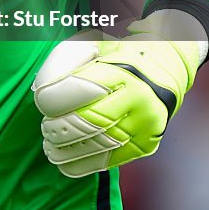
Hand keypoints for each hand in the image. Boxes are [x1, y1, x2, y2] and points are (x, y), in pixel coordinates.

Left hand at [32, 14, 204, 176]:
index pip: (77, 90)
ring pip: (96, 146)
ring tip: (51, 146)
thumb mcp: (92, 44)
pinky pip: (109, 161)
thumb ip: (63, 61)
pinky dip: (82, 165)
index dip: (51, 99)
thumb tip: (41, 90)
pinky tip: (65, 161)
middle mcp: (137, 98)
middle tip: (46, 127)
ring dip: (65, 151)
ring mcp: (145, 125)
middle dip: (57, 128)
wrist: (167, 66)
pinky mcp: (146, 145)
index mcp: (121, 70)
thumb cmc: (118, 55)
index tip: (41, 100)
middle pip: (86, 122)